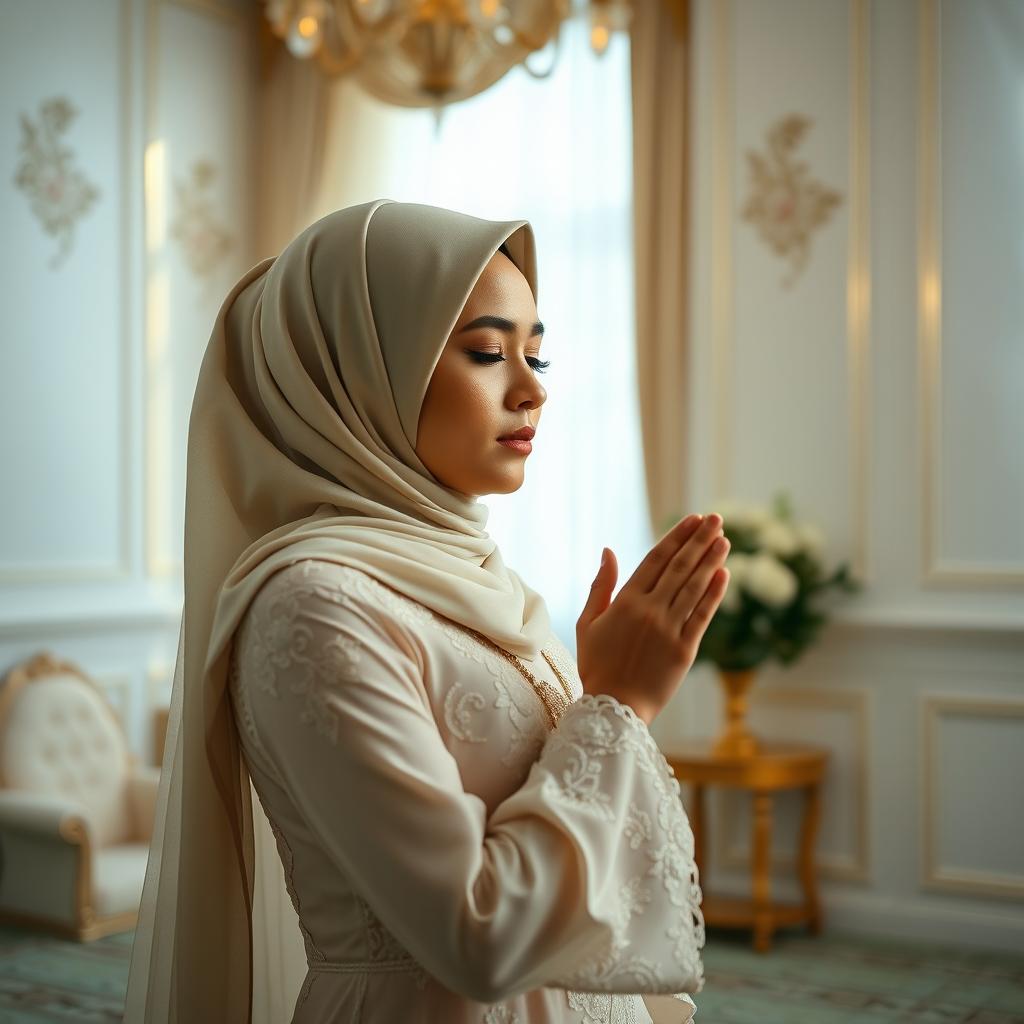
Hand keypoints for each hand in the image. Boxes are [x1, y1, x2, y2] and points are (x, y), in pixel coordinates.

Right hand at [575, 514, 730, 724]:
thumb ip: (600, 586)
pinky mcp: (685, 649)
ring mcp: (669, 629)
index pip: (656, 560)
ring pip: (694, 587)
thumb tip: (608, 551)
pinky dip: (714, 593)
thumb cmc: (597, 665)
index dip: (676, 537)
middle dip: (699, 540)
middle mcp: (649, 611)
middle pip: (679, 567)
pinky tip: (724, 573)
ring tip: (724, 540)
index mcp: (625, 602)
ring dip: (710, 561)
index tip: (692, 520)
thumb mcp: (587, 623)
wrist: (614, 707)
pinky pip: (702, 615)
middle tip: (716, 519)